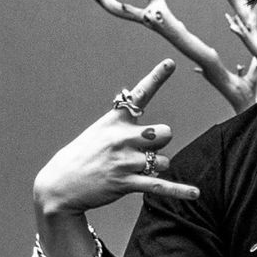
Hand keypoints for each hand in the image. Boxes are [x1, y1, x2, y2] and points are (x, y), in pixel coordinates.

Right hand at [34, 59, 198, 216]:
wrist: (60, 184)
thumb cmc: (85, 155)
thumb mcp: (100, 131)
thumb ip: (127, 125)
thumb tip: (158, 131)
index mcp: (115, 121)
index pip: (139, 95)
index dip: (156, 78)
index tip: (171, 63)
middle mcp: (120, 137)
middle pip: (165, 133)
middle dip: (161, 142)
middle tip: (144, 150)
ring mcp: (123, 160)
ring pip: (163, 161)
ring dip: (154, 167)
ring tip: (132, 170)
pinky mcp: (126, 183)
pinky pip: (160, 185)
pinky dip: (179, 190)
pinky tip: (195, 194)